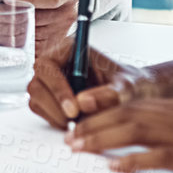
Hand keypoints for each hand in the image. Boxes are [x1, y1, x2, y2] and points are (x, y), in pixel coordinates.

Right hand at [27, 36, 155, 127]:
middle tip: (73, 122)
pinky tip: (74, 124)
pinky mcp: (50, 96)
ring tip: (78, 124)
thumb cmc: (132, 85)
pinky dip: (54, 120)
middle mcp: (56, 61)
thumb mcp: (127, 89)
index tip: (74, 109)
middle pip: (37, 83)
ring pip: (36, 98)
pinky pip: (40, 109)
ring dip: (54, 115)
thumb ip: (108, 95)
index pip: (48, 65)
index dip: (57, 88)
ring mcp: (50, 79)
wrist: (136, 96)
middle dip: (53, 106)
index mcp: (70, 48)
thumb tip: (83, 103)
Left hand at [63, 98, 172, 172]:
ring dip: (103, 139)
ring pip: (136, 130)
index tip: (79, 123)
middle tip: (68, 137)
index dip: (103, 113)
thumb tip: (147, 141)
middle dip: (94, 124)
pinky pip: (160, 156)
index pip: (134, 105)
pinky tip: (115, 167)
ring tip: (79, 149)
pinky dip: (134, 161)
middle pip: (128, 114)